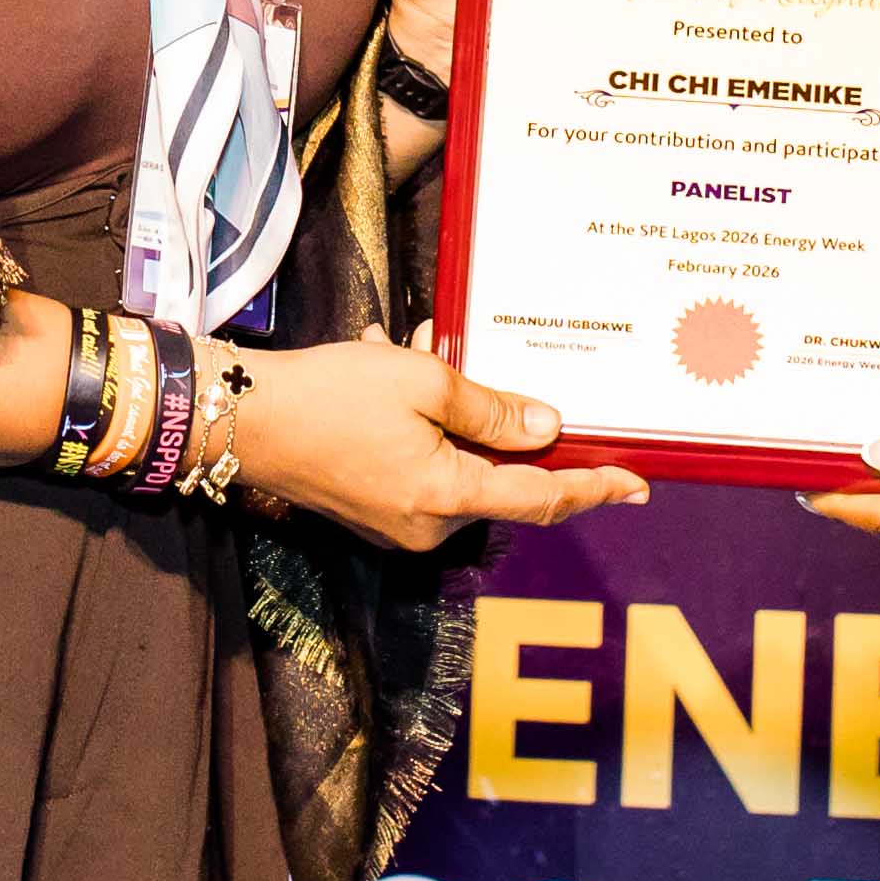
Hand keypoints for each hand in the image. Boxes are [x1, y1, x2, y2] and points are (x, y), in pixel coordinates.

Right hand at [226, 339, 648, 555]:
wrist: (242, 421)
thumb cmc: (328, 396)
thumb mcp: (422, 383)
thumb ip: (492, 411)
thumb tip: (547, 431)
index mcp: (447, 497)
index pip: (542, 499)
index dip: (594, 489)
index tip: (638, 485)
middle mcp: (428, 527)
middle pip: (498, 480)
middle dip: (495, 423)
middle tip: (455, 361)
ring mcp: (398, 526)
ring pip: (458, 469)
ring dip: (452, 418)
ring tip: (412, 354)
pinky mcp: (374, 513)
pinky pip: (424, 472)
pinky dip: (423, 431)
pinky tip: (391, 378)